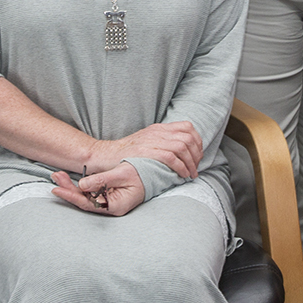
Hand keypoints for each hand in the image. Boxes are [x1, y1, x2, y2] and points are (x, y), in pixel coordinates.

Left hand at [51, 165, 144, 216]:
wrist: (156, 172)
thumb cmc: (144, 173)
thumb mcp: (122, 173)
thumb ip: (102, 179)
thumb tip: (82, 185)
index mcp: (116, 205)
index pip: (88, 203)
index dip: (71, 196)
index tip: (57, 189)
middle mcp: (111, 206)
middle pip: (84, 200)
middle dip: (68, 188)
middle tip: (56, 176)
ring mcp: (110, 202)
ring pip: (86, 196)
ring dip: (72, 186)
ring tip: (59, 175)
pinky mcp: (109, 196)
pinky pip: (91, 193)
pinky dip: (81, 185)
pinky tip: (72, 179)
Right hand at [88, 121, 203, 179]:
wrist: (104, 155)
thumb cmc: (126, 154)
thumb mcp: (146, 142)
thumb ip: (161, 143)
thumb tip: (181, 153)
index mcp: (159, 128)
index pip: (187, 127)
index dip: (197, 141)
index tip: (197, 155)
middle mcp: (157, 132)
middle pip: (188, 137)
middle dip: (197, 154)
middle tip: (195, 167)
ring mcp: (151, 141)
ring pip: (182, 147)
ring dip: (191, 163)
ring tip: (191, 174)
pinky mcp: (146, 152)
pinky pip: (171, 157)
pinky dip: (180, 167)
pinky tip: (181, 175)